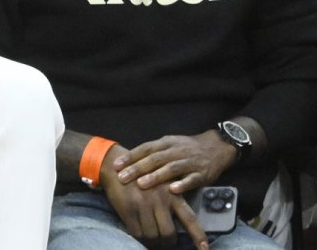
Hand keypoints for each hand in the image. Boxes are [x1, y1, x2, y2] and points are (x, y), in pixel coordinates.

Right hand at [100, 145, 207, 249]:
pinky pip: (137, 232)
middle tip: (165, 244)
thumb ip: (173, 202)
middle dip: (167, 242)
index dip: (198, 235)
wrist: (115, 165)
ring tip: (152, 241)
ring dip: (153, 242)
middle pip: (168, 233)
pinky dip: (139, 237)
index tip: (204, 249)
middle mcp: (160, 201)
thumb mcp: (162, 185)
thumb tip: (180, 225)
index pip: (189, 219)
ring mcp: (143, 206)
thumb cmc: (142, 176)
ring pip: (153, 235)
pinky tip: (140, 234)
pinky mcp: (128, 209)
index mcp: (173, 195)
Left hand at [112, 132, 237, 193]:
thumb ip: (152, 152)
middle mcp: (176, 151)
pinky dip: (182, 184)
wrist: (217, 146)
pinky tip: (172, 190)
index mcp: (166, 143)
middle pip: (155, 159)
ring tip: (142, 184)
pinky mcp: (202, 173)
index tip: (116, 165)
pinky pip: (192, 179)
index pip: (145, 148)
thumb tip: (128, 162)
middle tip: (123, 178)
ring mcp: (190, 162)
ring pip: (171, 168)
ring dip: (156, 176)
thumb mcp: (169, 144)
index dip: (130, 156)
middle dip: (137, 168)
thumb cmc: (187, 148)